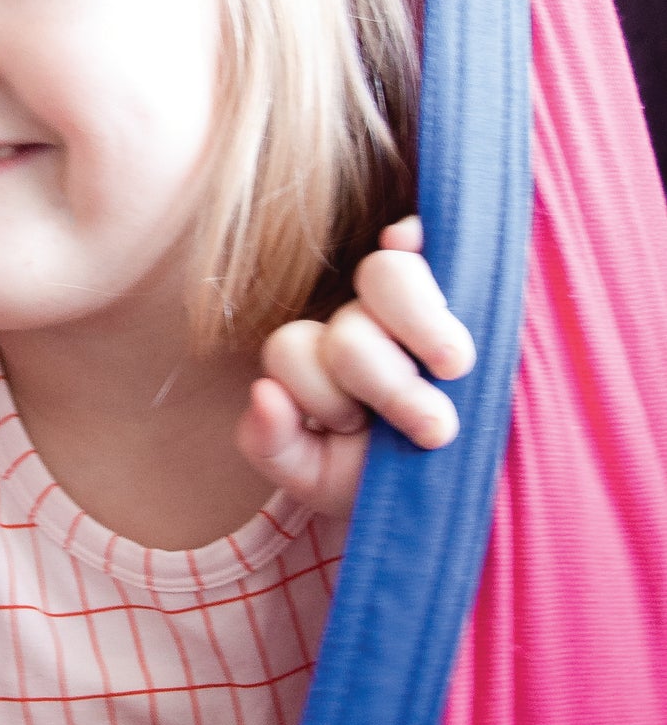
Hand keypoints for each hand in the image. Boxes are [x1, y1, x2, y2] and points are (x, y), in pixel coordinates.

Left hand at [235, 217, 474, 518]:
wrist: (460, 490)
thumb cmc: (384, 480)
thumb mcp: (318, 478)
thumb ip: (272, 444)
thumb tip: (264, 391)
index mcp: (316, 361)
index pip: (291, 349)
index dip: (322, 394)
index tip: (361, 434)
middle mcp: (357, 322)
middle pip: (347, 325)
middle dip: (387, 383)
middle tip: (434, 428)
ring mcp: (407, 297)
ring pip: (386, 273)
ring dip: (422, 327)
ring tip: (456, 370)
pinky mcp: (456, 276)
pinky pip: (426, 233)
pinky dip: (420, 234)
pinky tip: (433, 258)